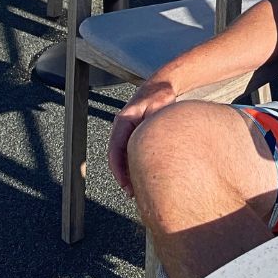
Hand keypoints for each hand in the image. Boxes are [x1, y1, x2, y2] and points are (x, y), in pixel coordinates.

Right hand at [108, 77, 177, 195]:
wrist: (162, 85)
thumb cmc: (160, 94)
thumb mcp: (157, 107)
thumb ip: (153, 120)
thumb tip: (153, 137)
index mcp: (123, 122)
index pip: (115, 150)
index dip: (119, 170)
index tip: (125, 184)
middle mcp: (122, 128)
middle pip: (117, 157)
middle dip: (123, 176)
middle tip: (132, 192)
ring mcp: (127, 132)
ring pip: (123, 157)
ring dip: (128, 172)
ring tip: (137, 189)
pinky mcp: (134, 135)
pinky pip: (130, 153)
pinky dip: (133, 165)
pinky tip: (142, 175)